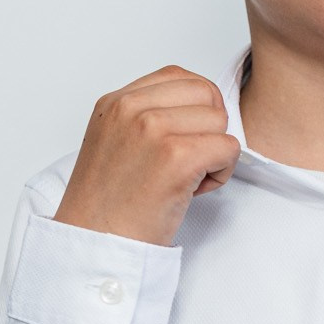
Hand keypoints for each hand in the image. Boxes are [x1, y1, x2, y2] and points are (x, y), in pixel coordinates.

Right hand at [53, 65, 240, 245]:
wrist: (95, 245)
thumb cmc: (107, 207)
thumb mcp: (114, 144)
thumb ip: (146, 117)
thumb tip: (199, 110)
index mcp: (116, 102)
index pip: (179, 77)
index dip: (194, 110)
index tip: (181, 140)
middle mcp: (132, 108)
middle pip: (206, 95)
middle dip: (207, 129)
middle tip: (186, 164)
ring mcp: (153, 129)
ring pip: (220, 121)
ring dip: (214, 153)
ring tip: (186, 179)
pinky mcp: (177, 156)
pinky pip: (229, 148)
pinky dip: (221, 173)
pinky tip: (193, 191)